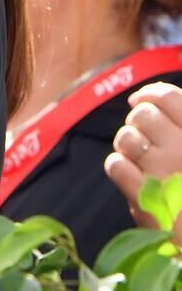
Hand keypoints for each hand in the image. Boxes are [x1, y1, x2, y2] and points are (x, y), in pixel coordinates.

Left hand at [104, 81, 181, 237]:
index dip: (150, 94)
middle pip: (142, 115)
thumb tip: (159, 103)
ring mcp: (160, 172)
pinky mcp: (142, 196)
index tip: (141, 100)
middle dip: (137, 121)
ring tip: (137, 156)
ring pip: (126, 138)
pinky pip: (115, 165)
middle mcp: (180, 148)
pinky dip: (117, 166)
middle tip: (141, 134)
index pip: (169, 97)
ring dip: (126, 144)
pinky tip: (127, 173)